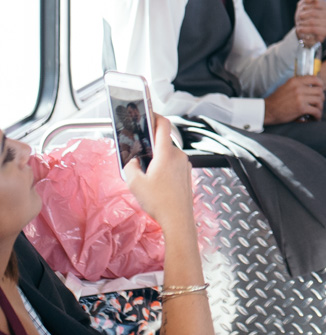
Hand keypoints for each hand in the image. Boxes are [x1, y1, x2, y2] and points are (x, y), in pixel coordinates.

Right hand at [122, 116, 194, 236]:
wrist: (178, 220)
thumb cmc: (159, 202)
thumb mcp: (134, 183)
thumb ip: (129, 166)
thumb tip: (133, 161)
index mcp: (166, 154)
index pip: (163, 124)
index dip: (155, 115)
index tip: (147, 114)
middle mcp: (179, 156)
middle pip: (163, 141)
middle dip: (150, 145)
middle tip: (138, 152)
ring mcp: (184, 165)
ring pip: (168, 154)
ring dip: (157, 157)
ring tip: (146, 172)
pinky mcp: (186, 174)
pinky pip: (173, 164)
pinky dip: (164, 166)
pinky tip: (156, 180)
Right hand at [263, 76, 323, 123]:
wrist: (267, 110)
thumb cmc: (277, 100)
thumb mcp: (286, 87)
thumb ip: (298, 85)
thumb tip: (312, 86)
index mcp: (295, 81)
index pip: (314, 79)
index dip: (321, 85)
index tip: (321, 90)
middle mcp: (299, 88)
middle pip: (319, 91)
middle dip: (321, 98)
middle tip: (318, 104)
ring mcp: (300, 97)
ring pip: (319, 101)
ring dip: (320, 108)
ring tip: (316, 112)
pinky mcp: (301, 108)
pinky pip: (316, 111)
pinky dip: (318, 116)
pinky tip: (315, 118)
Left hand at [295, 0, 325, 45]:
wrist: (303, 31)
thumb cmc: (304, 16)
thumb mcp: (302, 5)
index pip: (317, 3)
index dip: (306, 6)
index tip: (302, 9)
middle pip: (314, 13)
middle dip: (303, 15)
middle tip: (299, 17)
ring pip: (313, 22)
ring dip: (302, 23)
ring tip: (299, 24)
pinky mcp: (324, 34)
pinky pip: (313, 31)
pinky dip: (304, 29)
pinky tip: (300, 29)